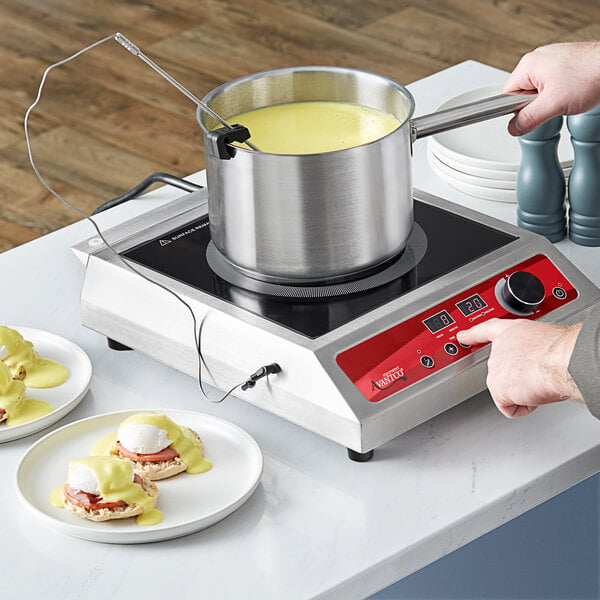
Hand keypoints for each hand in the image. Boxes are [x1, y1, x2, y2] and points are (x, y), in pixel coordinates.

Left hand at [456, 318, 582, 417]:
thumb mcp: (546, 338)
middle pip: (501, 370)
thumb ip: (533, 347)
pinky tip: (534, 394)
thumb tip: (540, 358)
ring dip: (525, 391)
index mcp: (513, 331)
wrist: (562, 360)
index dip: (473, 334)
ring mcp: (495, 368)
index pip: (488, 330)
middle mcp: (499, 348)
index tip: (462, 336)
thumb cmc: (563, 349)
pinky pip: (510, 407)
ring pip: (507, 389)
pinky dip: (525, 407)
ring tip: (540, 381)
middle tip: (539, 374)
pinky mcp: (497, 387)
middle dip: (518, 378)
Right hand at [503, 41, 599, 134]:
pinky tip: (572, 92)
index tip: (530, 115)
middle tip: (553, 105)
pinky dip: (560, 92)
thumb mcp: (552, 105)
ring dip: (549, 100)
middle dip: (536, 105)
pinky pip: (552, 84)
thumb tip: (514, 128)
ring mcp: (552, 60)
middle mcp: (538, 59)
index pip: (507, 95)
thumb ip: (528, 119)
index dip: (517, 110)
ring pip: (538, 90)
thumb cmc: (591, 75)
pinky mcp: (564, 63)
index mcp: (528, 65)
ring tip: (566, 97)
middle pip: (522, 93)